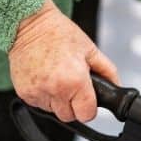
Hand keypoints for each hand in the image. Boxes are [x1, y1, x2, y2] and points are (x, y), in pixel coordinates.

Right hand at [9, 0, 118, 122]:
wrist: (28, 24)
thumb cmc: (57, 33)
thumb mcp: (90, 49)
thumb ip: (107, 71)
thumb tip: (116, 87)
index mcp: (75, 81)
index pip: (87, 115)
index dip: (89, 108)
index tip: (87, 99)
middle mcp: (55, 89)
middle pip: (69, 116)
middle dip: (73, 105)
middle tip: (71, 85)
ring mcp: (38, 93)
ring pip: (53, 111)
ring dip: (57, 100)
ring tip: (56, 77)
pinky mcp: (24, 93)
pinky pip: (38, 105)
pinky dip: (43, 96)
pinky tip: (44, 78)